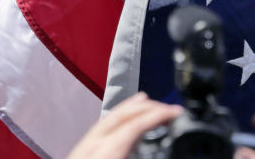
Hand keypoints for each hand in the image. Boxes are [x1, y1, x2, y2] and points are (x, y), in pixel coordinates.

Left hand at [67, 92, 181, 158]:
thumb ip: (139, 153)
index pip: (135, 125)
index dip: (158, 115)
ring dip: (131, 108)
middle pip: (122, 116)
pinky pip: (100, 129)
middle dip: (148, 107)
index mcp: (105, 153)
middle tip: (170, 109)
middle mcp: (91, 146)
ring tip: (147, 101)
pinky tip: (120, 121)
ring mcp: (81, 149)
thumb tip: (163, 152)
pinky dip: (115, 119)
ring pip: (108, 119)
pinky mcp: (78, 153)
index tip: (176, 112)